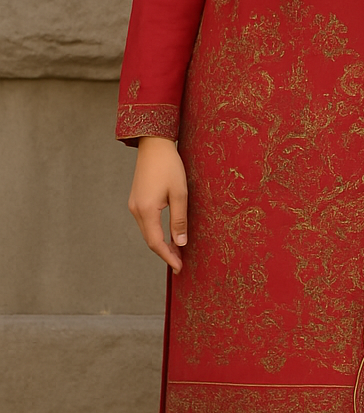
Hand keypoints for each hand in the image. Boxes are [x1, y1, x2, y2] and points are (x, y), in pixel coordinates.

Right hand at [129, 136, 188, 273]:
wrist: (154, 145)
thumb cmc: (169, 166)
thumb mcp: (179, 194)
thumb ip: (179, 220)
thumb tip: (180, 243)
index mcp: (146, 210)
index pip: (156, 243)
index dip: (168, 257)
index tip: (180, 268)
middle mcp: (136, 210)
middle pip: (150, 240)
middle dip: (165, 253)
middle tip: (180, 264)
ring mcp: (134, 205)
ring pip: (147, 232)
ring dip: (161, 243)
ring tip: (177, 252)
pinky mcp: (136, 200)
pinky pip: (146, 222)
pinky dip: (156, 232)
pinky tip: (167, 235)